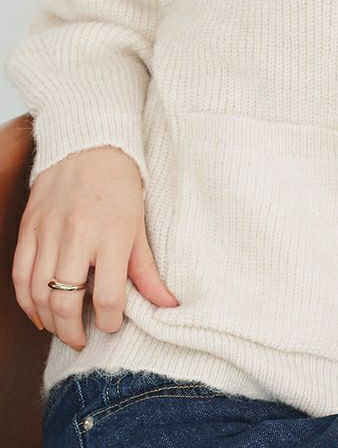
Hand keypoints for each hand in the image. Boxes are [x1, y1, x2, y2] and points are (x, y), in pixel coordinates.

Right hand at [11, 145, 177, 350]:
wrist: (90, 146)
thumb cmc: (121, 187)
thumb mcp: (140, 226)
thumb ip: (147, 270)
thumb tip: (167, 304)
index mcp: (112, 235)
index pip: (107, 296)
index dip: (109, 321)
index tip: (111, 325)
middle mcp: (77, 235)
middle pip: (66, 300)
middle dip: (72, 331)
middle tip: (81, 340)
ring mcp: (48, 231)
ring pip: (37, 293)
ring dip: (48, 321)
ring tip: (62, 329)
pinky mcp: (28, 227)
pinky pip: (19, 274)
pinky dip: (26, 301)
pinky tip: (38, 312)